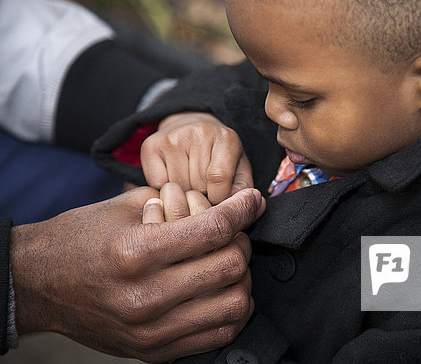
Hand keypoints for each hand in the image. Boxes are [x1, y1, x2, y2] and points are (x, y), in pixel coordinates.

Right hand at [10, 186, 265, 362]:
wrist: (38, 285)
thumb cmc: (80, 240)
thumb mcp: (123, 207)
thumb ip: (179, 200)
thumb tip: (229, 200)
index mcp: (135, 252)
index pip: (214, 229)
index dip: (243, 209)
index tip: (252, 201)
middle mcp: (145, 296)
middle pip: (230, 266)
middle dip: (242, 241)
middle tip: (233, 232)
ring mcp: (151, 330)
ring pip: (234, 304)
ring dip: (241, 278)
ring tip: (227, 261)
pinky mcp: (154, 351)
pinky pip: (218, 334)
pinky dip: (230, 308)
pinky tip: (219, 290)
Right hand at [141, 112, 252, 204]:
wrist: (191, 126)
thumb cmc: (218, 155)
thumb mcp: (239, 168)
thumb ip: (243, 187)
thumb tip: (238, 201)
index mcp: (226, 138)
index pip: (219, 179)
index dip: (218, 197)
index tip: (217, 198)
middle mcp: (199, 133)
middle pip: (197, 185)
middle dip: (201, 195)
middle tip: (203, 187)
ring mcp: (172, 138)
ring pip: (177, 187)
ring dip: (183, 193)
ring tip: (189, 181)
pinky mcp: (150, 145)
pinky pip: (157, 184)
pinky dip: (164, 189)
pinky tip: (173, 177)